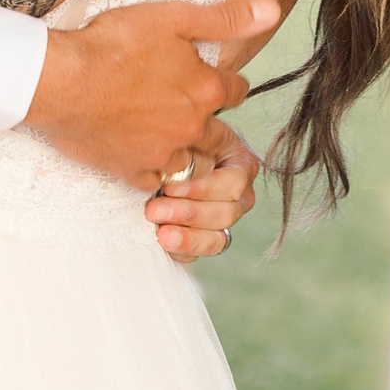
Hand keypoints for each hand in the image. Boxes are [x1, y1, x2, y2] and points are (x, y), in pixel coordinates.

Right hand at [27, 0, 279, 190]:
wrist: (60, 80)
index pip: (238, 90)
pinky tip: (139, 150)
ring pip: (190, 159)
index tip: (211, 77)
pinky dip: (152, 167)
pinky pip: (155, 179)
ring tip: (163, 130)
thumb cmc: (113, 43)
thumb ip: (225, 18)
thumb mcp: (172, 17)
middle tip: (185, 106)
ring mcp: (163, 152)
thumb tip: (272, 10)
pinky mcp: (132, 170)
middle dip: (210, 120)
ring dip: (183, 147)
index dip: (225, 81)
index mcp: (207, 89)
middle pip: (219, 133)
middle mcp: (193, 126)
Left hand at [147, 122, 260, 261]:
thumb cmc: (167, 138)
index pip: (233, 182)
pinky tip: (162, 244)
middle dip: (188, 213)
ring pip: (217, 239)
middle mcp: (239, 195)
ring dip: (186, 236)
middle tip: (153, 211)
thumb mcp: (183, 136)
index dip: (201, 188)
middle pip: (226, 213)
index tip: (168, 187)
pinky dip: (182, 250)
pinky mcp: (206, 240)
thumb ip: (190, 146)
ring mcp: (225, 220)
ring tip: (159, 234)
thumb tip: (181, 160)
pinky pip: (200, 254)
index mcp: (240, 163)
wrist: (149, 151)